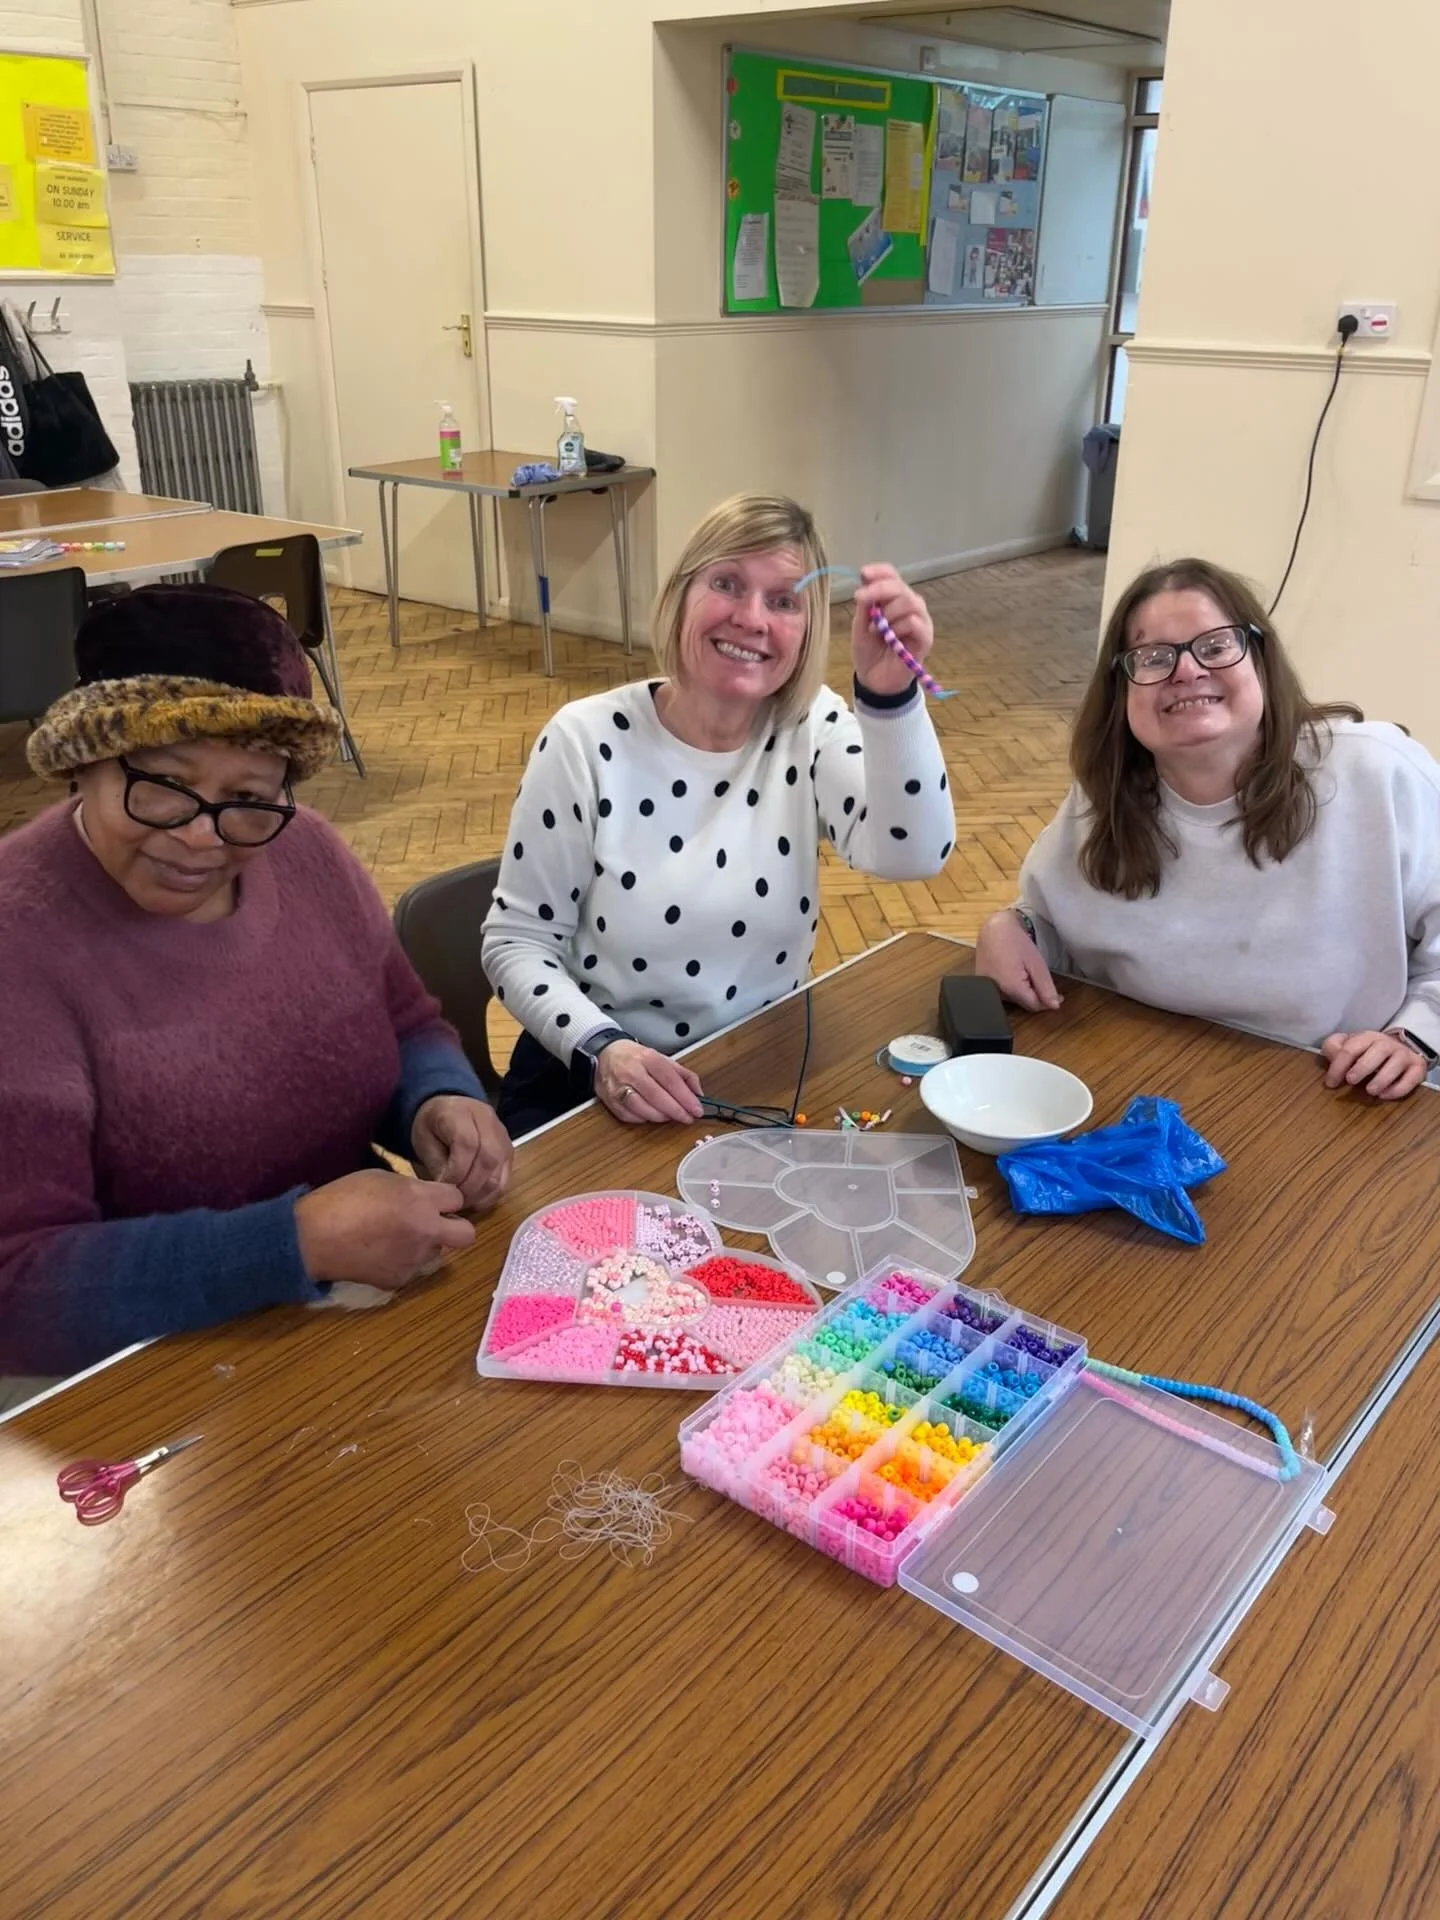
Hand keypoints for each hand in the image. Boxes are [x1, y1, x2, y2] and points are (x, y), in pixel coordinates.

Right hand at [294, 1169, 475, 1289]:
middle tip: (434, 1224)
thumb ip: (412, 1189)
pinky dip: (401, 1262)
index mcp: (421, 1200)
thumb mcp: (381, 1178)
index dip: (445, 1199)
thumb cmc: (342, 1198)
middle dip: (456, 1228)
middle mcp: (426, 1231)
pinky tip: (377, 1254)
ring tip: (392, 1238)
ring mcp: (414, 1259)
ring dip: (424, 1245)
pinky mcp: (399, 1279)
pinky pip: (411, 1268)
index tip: (434, 1201)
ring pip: (436, 1252)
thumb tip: (427, 1198)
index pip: (458, 1199)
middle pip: (466, 1235)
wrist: (313, 1237)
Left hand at [411, 1095, 512, 1210]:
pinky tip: (475, 1201)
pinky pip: (505, 1180)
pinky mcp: (509, 1153)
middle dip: (470, 1186)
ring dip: (481, 1194)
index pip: (467, 1144)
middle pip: (489, 1159)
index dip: (456, 1172)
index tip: (441, 1187)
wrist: (449, 1110)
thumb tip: (449, 1192)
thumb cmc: (432, 1126)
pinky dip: (490, 1195)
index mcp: (461, 1113)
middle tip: (453, 1200)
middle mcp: (488, 1122)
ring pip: (500, 1172)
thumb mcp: (424, 1141)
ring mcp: (503, 1138)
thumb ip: (437, 1164)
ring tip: (462, 1202)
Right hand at [594, 1039, 703, 1124]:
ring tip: (671, 1116)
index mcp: (648, 1058)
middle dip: (676, 1111)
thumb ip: (683, 1075)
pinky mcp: (609, 1099)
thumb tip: (698, 1093)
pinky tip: (652, 1116)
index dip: (685, 1097)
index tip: (697, 1109)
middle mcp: (631, 1071)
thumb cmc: (636, 1057)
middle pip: (656, 1096)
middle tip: (688, 1118)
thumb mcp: (662, 1058)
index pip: (670, 1080)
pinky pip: (629, 1116)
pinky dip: (643, 1119)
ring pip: (642, 1108)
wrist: (606, 1053)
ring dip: (660, 1117)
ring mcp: (618, 1086)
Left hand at [851, 563, 934, 699]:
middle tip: (860, 599)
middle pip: (900, 586)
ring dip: (889, 612)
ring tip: (878, 629)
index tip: (863, 574)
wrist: (875, 682)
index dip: (879, 572)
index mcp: (893, 599)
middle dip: (879, 590)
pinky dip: (899, 627)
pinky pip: (915, 622)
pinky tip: (891, 638)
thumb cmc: (869, 652)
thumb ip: (864, 607)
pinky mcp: (925, 638)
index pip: (892, 576)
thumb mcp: (859, 627)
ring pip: (910, 601)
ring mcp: (920, 621)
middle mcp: (910, 606)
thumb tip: (864, 587)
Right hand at [975, 909, 1061, 1011]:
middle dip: (1035, 995)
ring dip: (1023, 991)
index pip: (1034, 1006)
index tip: (1059, 996)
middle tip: (1041, 977)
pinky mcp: (982, 984)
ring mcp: (987, 989)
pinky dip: (1012, 987)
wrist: (993, 928)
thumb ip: (1045, 987)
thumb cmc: (1015, 941)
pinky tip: (1014, 971)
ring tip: (1026, 971)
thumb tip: (1054, 1007)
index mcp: (1012, 989)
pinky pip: (1002, 992)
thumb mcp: (1036, 963)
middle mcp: (997, 993)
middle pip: (1023, 1003)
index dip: (1048, 1002)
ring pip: (1013, 999)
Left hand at [1320, 1030, 1428, 1100]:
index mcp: (1367, 1037)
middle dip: (1363, 1067)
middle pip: (1378, 1051)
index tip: (1331, 1083)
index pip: (1351, 1048)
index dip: (1338, 1066)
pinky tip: (1385, 1095)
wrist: (1398, 1050)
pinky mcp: (1417, 1067)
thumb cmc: (1366, 1052)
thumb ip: (1335, 1048)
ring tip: (1370, 1091)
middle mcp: (1387, 1043)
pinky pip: (1412, 1077)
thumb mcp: (1348, 1046)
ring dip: (1382, 1078)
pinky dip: (1399, 1088)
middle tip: (1351, 1080)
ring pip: (1397, 1063)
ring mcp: (1404, 1055)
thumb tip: (1332, 1057)